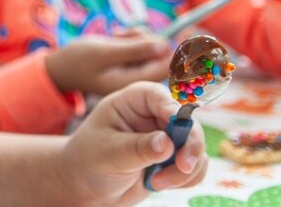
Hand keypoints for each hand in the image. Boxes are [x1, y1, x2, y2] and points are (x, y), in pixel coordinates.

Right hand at [45, 34, 170, 96]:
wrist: (59, 68)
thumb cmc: (77, 60)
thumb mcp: (104, 52)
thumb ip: (135, 50)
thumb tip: (165, 45)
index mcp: (132, 83)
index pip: (165, 67)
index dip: (172, 49)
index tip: (177, 32)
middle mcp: (136, 80)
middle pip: (158, 56)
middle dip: (146, 39)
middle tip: (123, 35)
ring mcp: (132, 72)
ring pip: (150, 48)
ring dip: (137, 37)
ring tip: (116, 36)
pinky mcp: (128, 65)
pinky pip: (140, 47)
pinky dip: (131, 39)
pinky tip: (116, 38)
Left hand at [62, 82, 206, 204]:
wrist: (85, 186)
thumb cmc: (88, 161)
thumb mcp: (108, 153)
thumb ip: (137, 148)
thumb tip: (167, 143)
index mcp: (130, 102)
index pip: (156, 94)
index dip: (172, 107)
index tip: (179, 126)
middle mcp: (151, 116)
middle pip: (186, 121)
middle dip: (190, 145)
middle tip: (182, 166)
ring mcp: (164, 138)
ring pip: (194, 146)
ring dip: (186, 168)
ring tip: (158, 183)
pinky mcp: (172, 159)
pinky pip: (195, 166)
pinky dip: (187, 178)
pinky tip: (161, 184)